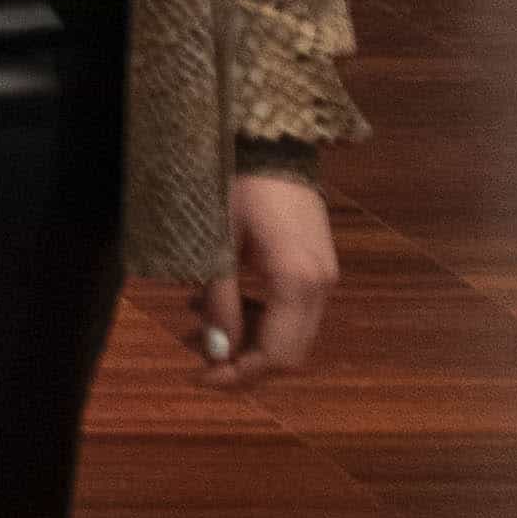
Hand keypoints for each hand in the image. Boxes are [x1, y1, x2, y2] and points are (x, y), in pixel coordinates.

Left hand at [200, 166, 338, 387]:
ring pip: (289, 331)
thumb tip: (216, 351)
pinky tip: (217, 297)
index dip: (239, 374)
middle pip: (288, 351)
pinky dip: (256, 314)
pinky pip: (290, 307)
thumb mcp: (217, 242)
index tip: (200, 377)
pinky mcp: (315, 264)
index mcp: (297, 281)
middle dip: (241, 360)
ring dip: (244, 335)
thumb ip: (219, 300)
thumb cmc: (236, 183)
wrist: (270, 140)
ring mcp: (323, 274)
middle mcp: (320, 284)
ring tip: (194, 321)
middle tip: (193, 352)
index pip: (277, 354)